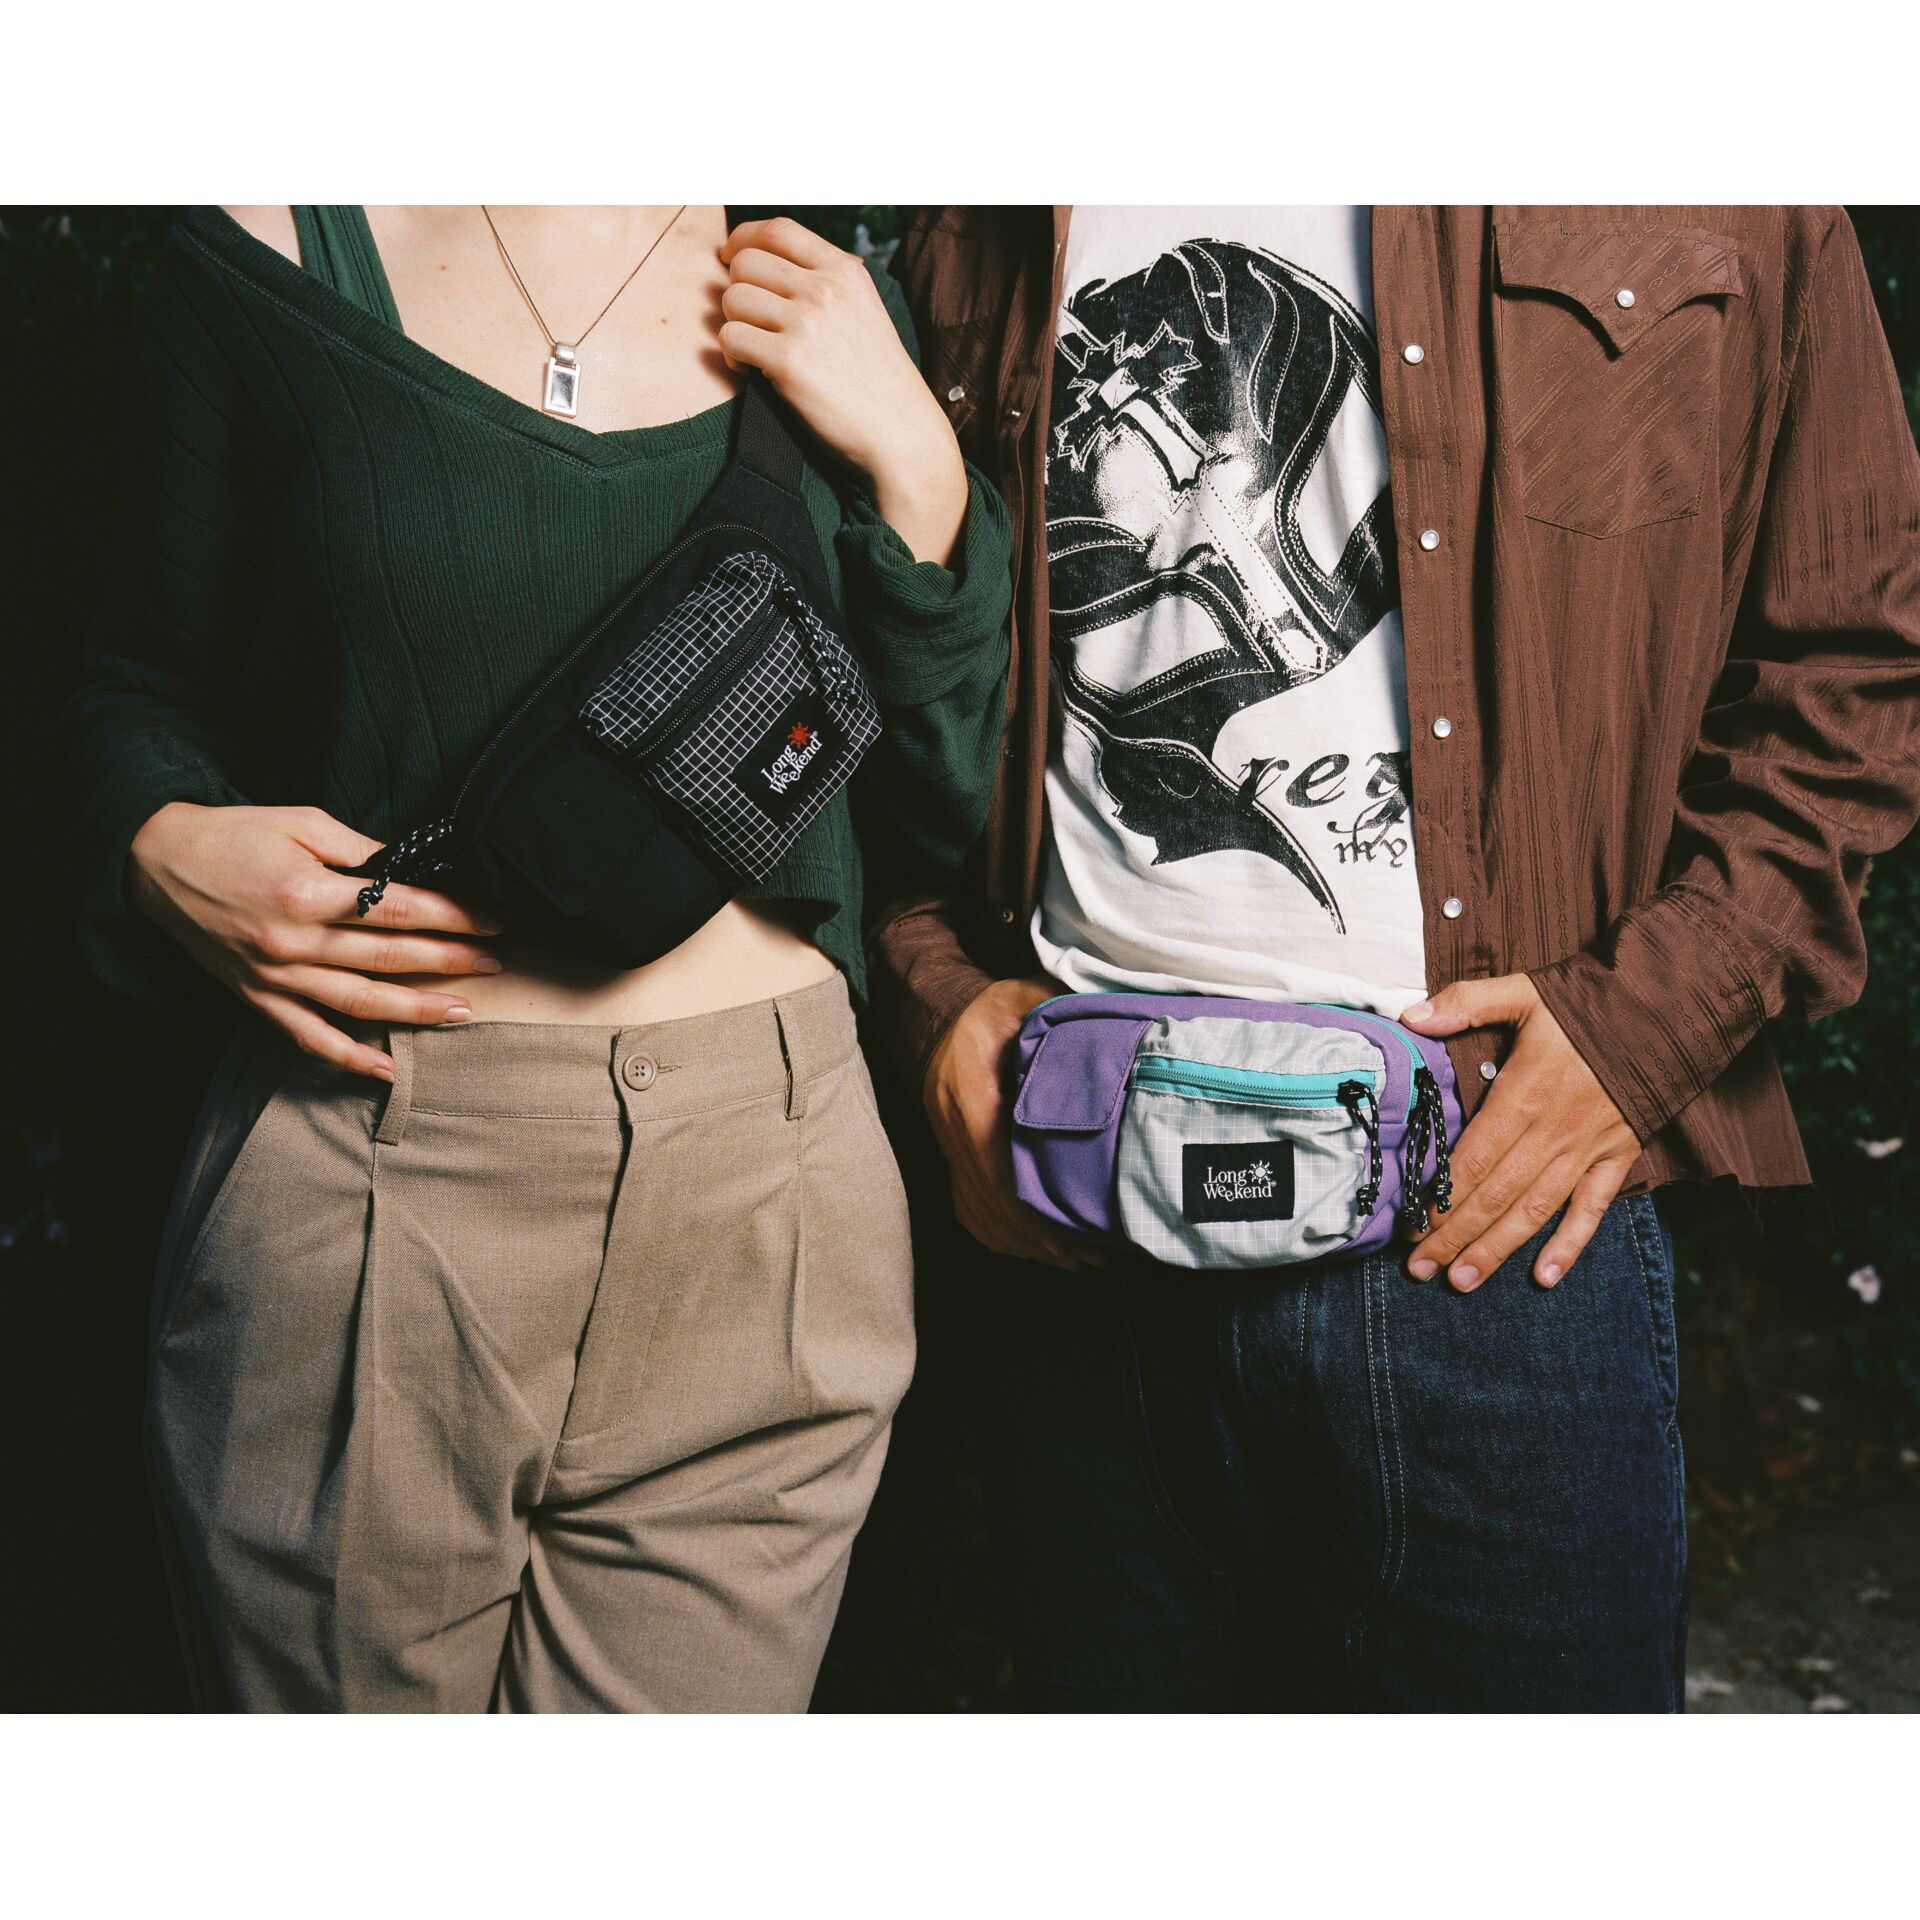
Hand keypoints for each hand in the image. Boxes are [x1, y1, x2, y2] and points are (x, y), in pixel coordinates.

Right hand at [129, 801, 503, 1080]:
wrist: (157, 862)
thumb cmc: (235, 835)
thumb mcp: (301, 823)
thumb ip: (360, 851)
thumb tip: (413, 872)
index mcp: (306, 892)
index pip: (398, 910)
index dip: (452, 917)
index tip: (491, 921)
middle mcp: (292, 942)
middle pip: (387, 957)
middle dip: (449, 961)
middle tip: (494, 963)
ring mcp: (275, 976)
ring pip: (358, 1003)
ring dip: (416, 1010)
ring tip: (463, 1011)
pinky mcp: (257, 998)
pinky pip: (308, 1038)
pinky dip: (348, 1057)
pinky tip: (387, 1069)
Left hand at [717, 217, 967, 566]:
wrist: (902, 434)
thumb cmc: (880, 383)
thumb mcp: (864, 312)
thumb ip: (827, 286)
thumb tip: (771, 270)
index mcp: (846, 271)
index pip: (778, 230)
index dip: (744, 240)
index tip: (732, 259)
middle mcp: (825, 289)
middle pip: (746, 262)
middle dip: (736, 290)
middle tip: (748, 322)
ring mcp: (806, 322)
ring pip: (732, 299)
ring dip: (733, 325)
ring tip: (752, 352)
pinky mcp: (788, 361)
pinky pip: (731, 338)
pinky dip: (731, 357)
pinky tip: (750, 371)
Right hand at [923, 976, 1107, 1272]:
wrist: (943, 1014)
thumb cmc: (994, 1009)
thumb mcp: (1025, 998)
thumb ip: (1059, 1014)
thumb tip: (1109, 1025)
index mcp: (969, 1094)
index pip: (994, 1168)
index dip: (1030, 1208)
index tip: (1074, 1231)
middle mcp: (952, 1127)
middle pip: (989, 1202)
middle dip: (1039, 1237)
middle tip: (1093, 1257)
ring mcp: (948, 1144)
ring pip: (979, 1212)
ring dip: (1024, 1243)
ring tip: (1075, 1261)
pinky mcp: (953, 1155)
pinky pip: (969, 1207)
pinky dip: (1000, 1234)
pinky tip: (1035, 1249)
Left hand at [1398, 973, 1640, 1290]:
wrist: (1668, 1012)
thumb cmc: (1589, 1004)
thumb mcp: (1523, 992)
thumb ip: (1466, 1003)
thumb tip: (1411, 1016)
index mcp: (1523, 1096)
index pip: (1472, 1160)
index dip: (1439, 1198)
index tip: (1411, 1228)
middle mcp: (1552, 1133)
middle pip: (1495, 1196)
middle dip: (1455, 1237)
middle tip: (1420, 1270)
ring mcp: (1586, 1151)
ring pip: (1534, 1211)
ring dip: (1497, 1250)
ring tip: (1462, 1282)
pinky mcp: (1617, 1159)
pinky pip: (1592, 1210)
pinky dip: (1570, 1245)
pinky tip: (1544, 1277)